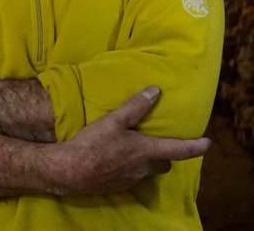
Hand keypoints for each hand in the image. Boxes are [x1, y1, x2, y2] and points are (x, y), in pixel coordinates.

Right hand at [50, 86, 209, 196]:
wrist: (70, 170)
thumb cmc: (94, 143)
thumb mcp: (114, 120)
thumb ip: (135, 106)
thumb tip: (155, 91)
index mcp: (147, 151)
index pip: (180, 150)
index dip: (195, 146)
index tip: (206, 143)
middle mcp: (144, 168)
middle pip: (164, 164)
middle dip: (165, 155)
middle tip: (158, 144)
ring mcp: (132, 179)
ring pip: (147, 171)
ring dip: (145, 161)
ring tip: (133, 150)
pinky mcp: (118, 186)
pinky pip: (132, 176)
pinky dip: (129, 168)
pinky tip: (114, 160)